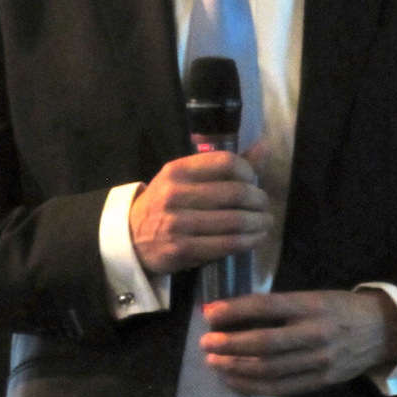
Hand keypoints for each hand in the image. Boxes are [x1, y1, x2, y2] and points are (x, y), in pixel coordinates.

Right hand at [129, 151, 271, 274]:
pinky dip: (249, 241)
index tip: (254, 180)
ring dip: (259, 222)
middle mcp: (177, 194)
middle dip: (259, 200)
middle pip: (235, 193)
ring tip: (265, 222)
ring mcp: (179, 224)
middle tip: (265, 205)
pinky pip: (227, 244)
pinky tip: (255, 238)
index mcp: (178, 170)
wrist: (131, 237)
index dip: (249, 171)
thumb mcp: (186, 177)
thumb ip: (224, 165)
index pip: (226, 163)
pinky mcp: (183, 250)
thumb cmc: (166, 202)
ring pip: (235, 221)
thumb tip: (263, 146)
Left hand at [200, 289, 396, 396]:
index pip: (267, 307)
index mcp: (312, 305)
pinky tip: (234, 381)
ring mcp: (320, 361)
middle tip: (206, 342)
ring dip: (236, 367)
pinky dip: (253, 387)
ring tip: (214, 363)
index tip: (210, 313)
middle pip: (265, 343)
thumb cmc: (340, 307)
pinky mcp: (322, 382)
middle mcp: (316, 333)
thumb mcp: (313, 296)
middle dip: (229, 344)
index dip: (235, 311)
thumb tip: (232, 310)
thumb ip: (279, 305)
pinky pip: (281, 389)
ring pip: (270, 369)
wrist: (382, 331)